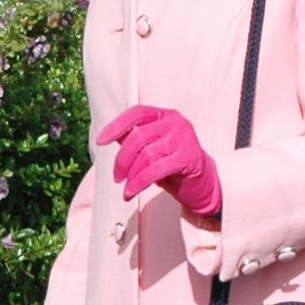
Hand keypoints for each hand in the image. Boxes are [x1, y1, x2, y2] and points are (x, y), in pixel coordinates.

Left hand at [94, 104, 221, 217]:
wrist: (203, 183)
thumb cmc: (174, 166)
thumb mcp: (152, 149)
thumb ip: (135, 139)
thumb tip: (111, 136)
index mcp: (165, 116)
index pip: (136, 113)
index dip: (116, 126)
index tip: (101, 141)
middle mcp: (176, 123)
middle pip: (138, 137)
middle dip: (122, 160)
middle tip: (117, 177)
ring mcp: (184, 138)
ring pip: (146, 154)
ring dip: (131, 175)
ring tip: (127, 189)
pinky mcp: (188, 158)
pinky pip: (156, 169)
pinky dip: (139, 182)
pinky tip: (131, 191)